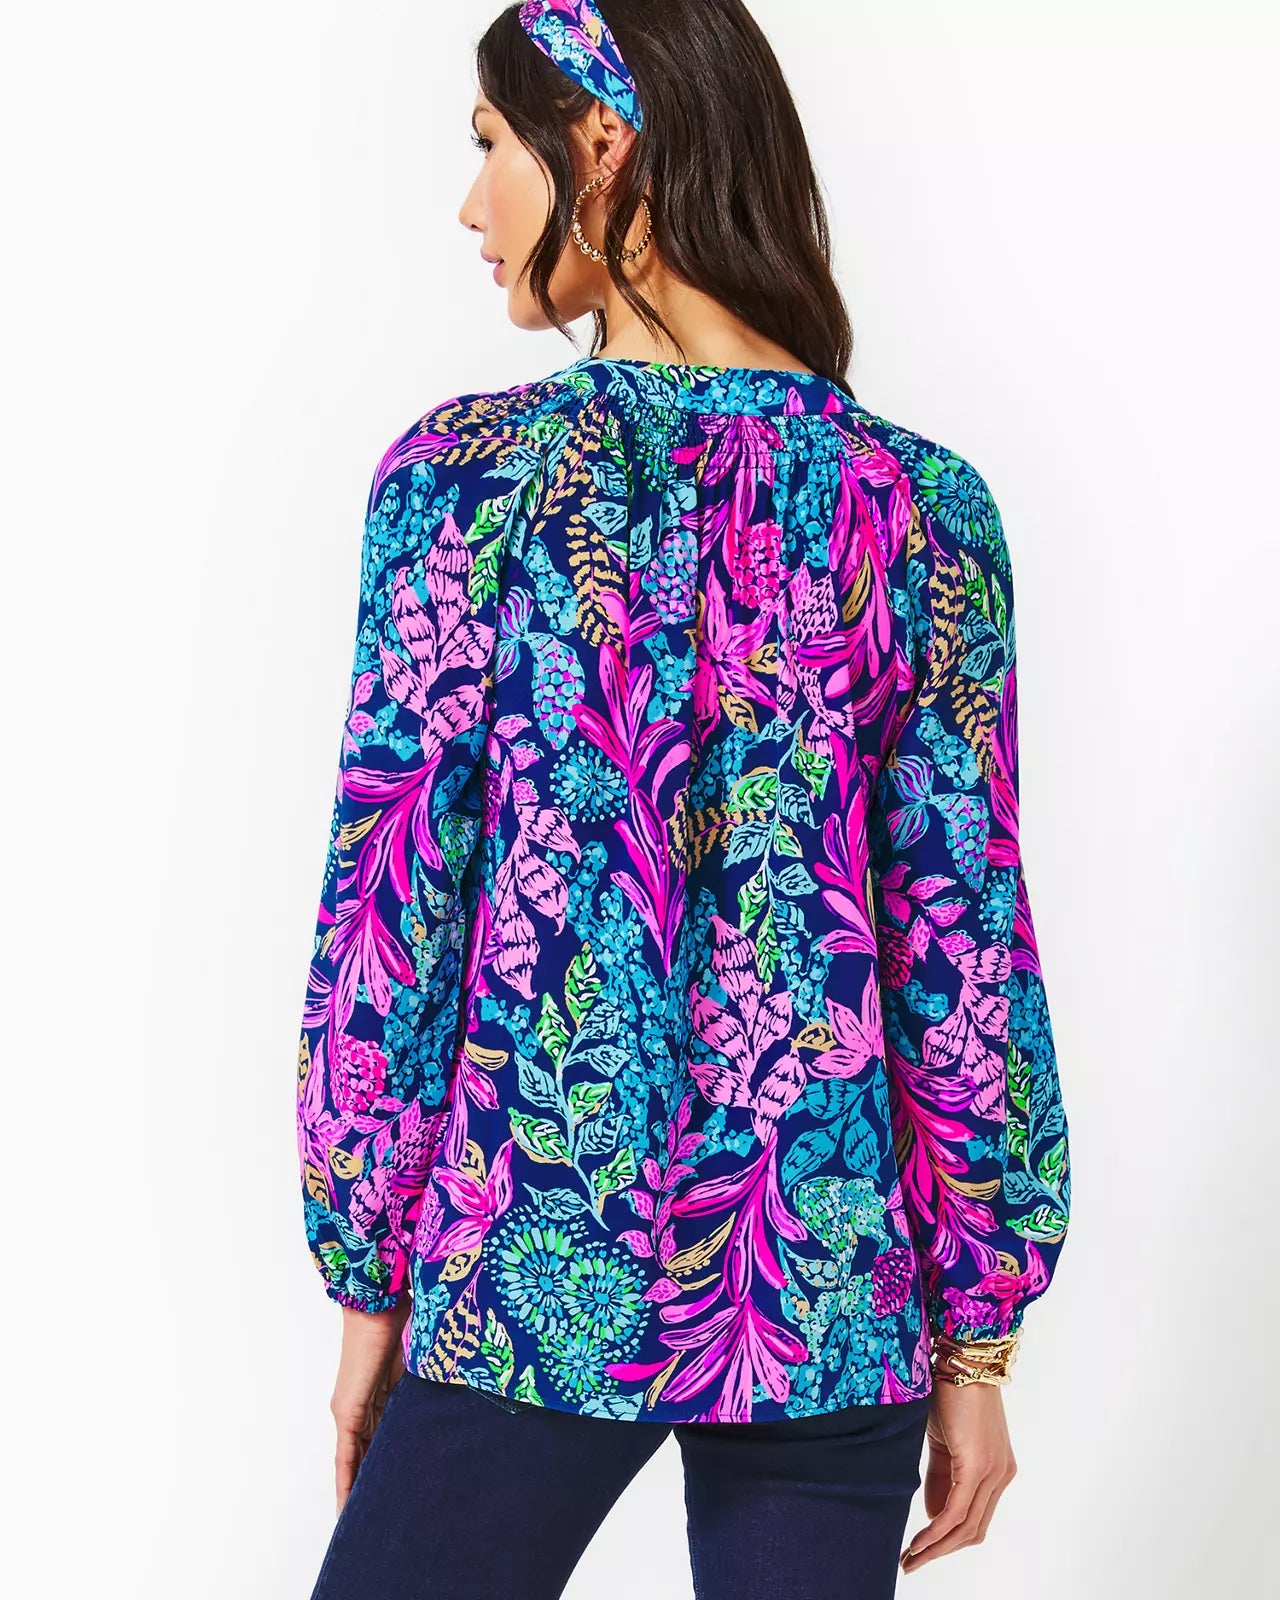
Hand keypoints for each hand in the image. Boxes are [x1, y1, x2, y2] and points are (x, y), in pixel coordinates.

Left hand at [329, 1299, 410, 1515]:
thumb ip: (426, 1385)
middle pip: (366, 1452)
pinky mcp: (347, 1412)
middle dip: (372, 1480)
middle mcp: (360, 1405)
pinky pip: (346, 1455)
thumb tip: (452, 1398)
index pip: (380, 1436)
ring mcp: (351, 1410)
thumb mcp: (420, 1363)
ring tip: (364, 1518)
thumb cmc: (402, 1319)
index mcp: (379, 1393)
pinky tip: (346, 1505)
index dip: (383, 1460)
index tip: (391, 1485)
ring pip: (356, 1458)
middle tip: (381, 1512)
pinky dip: (345, 1480)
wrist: (379, 1302)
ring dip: (360, 1487)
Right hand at [898, 1380, 1016, 1573]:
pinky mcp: (979, 1466)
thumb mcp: (944, 1442)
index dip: (948, 1540)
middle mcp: (1001, 1476)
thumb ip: (941, 1479)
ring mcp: (994, 1472)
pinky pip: (956, 1511)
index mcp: (997, 1470)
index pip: (975, 1519)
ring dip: (936, 1547)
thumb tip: (933, 1517)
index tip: (921, 1550)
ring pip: (966, 1527)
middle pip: (973, 1530)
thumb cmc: (950, 1392)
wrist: (961, 1358)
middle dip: (941, 1552)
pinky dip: (936, 1531)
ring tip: (910, 1557)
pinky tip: (919, 1541)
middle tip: (911, 1562)